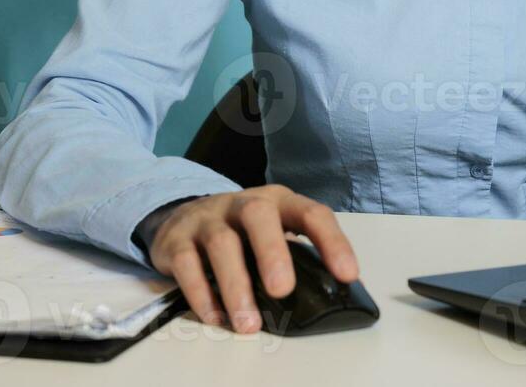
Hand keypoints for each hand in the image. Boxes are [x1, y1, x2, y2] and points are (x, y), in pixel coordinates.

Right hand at [144, 184, 358, 332]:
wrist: (183, 217)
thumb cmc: (242, 233)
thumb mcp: (274, 234)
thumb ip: (302, 257)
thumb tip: (346, 293)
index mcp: (279, 202)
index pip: (311, 213)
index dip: (331, 241)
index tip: (347, 275)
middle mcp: (244, 203)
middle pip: (258, 215)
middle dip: (272, 252)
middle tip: (282, 291)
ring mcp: (208, 218)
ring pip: (221, 243)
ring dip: (235, 285)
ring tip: (248, 323)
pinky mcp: (177, 239)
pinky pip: (186, 263)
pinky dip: (200, 293)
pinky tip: (215, 316)